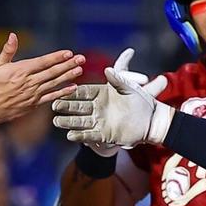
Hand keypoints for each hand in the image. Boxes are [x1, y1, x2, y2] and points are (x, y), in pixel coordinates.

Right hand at [0, 33, 84, 130]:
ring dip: (68, 76)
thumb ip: (8, 51)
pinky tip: (72, 88)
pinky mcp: (34, 104)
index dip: (57, 57)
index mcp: (20, 71)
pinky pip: (51, 97)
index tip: (69, 53)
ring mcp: (33, 94)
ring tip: (80, 70)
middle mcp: (29, 83)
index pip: (43, 62)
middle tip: (81, 59)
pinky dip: (62, 92)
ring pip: (54, 83)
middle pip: (52, 72)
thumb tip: (13, 35)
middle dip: (68, 65)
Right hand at [53, 50, 173, 146]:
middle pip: (78, 107)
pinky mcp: (104, 134)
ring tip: (57, 122)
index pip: (84, 92)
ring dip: (68, 122)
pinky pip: (90, 135)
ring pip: (80, 121)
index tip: (62, 90)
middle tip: (54, 105)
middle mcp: (98, 107)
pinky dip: (80, 135)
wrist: (151, 122)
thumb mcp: (130, 89)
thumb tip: (108, 69)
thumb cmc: (141, 103)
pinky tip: (70, 135)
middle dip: (66, 106)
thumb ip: (118, 80)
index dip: (73, 92)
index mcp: (102, 94)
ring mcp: (100, 121)